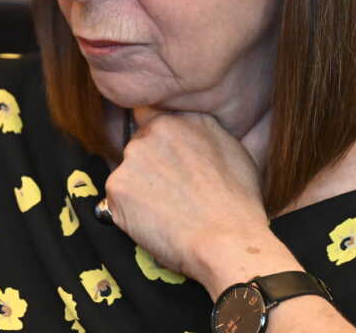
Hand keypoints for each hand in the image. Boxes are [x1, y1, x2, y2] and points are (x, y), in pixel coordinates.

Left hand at [103, 110, 298, 296]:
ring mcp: (134, 156)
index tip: (163, 157)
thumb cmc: (238, 204)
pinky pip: (116, 198)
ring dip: (138, 188)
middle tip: (170, 193)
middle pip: (139, 144)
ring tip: (167, 211)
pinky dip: (128, 212)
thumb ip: (207, 134)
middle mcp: (156, 129)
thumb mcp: (235, 151)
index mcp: (184, 117)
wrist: (227, 241)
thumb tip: (205, 134)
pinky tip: (155, 223)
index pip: (153, 114)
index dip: (157, 138)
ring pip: (128, 171)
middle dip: (148, 165)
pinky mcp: (117, 185)